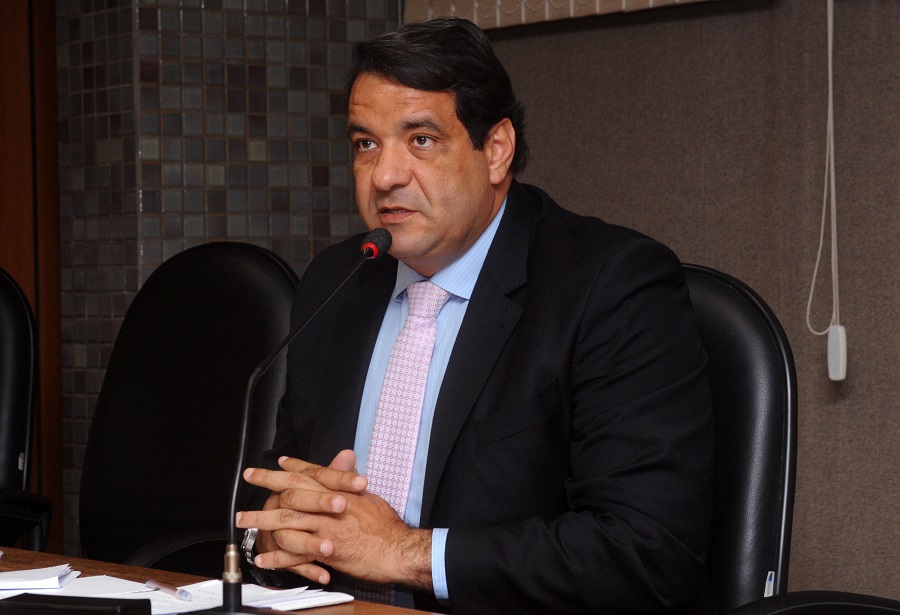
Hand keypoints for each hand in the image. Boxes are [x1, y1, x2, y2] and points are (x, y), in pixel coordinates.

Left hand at [236, 452, 431, 588]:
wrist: (398, 550)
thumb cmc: (387, 526)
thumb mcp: (370, 496)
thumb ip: (351, 480)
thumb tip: (346, 460)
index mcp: (341, 491)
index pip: (312, 473)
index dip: (293, 467)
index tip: (278, 462)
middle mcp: (330, 506)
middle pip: (292, 492)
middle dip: (267, 485)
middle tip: (249, 479)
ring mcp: (325, 529)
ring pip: (287, 522)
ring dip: (263, 521)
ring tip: (245, 521)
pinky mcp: (325, 551)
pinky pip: (295, 554)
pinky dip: (277, 557)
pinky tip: (263, 558)